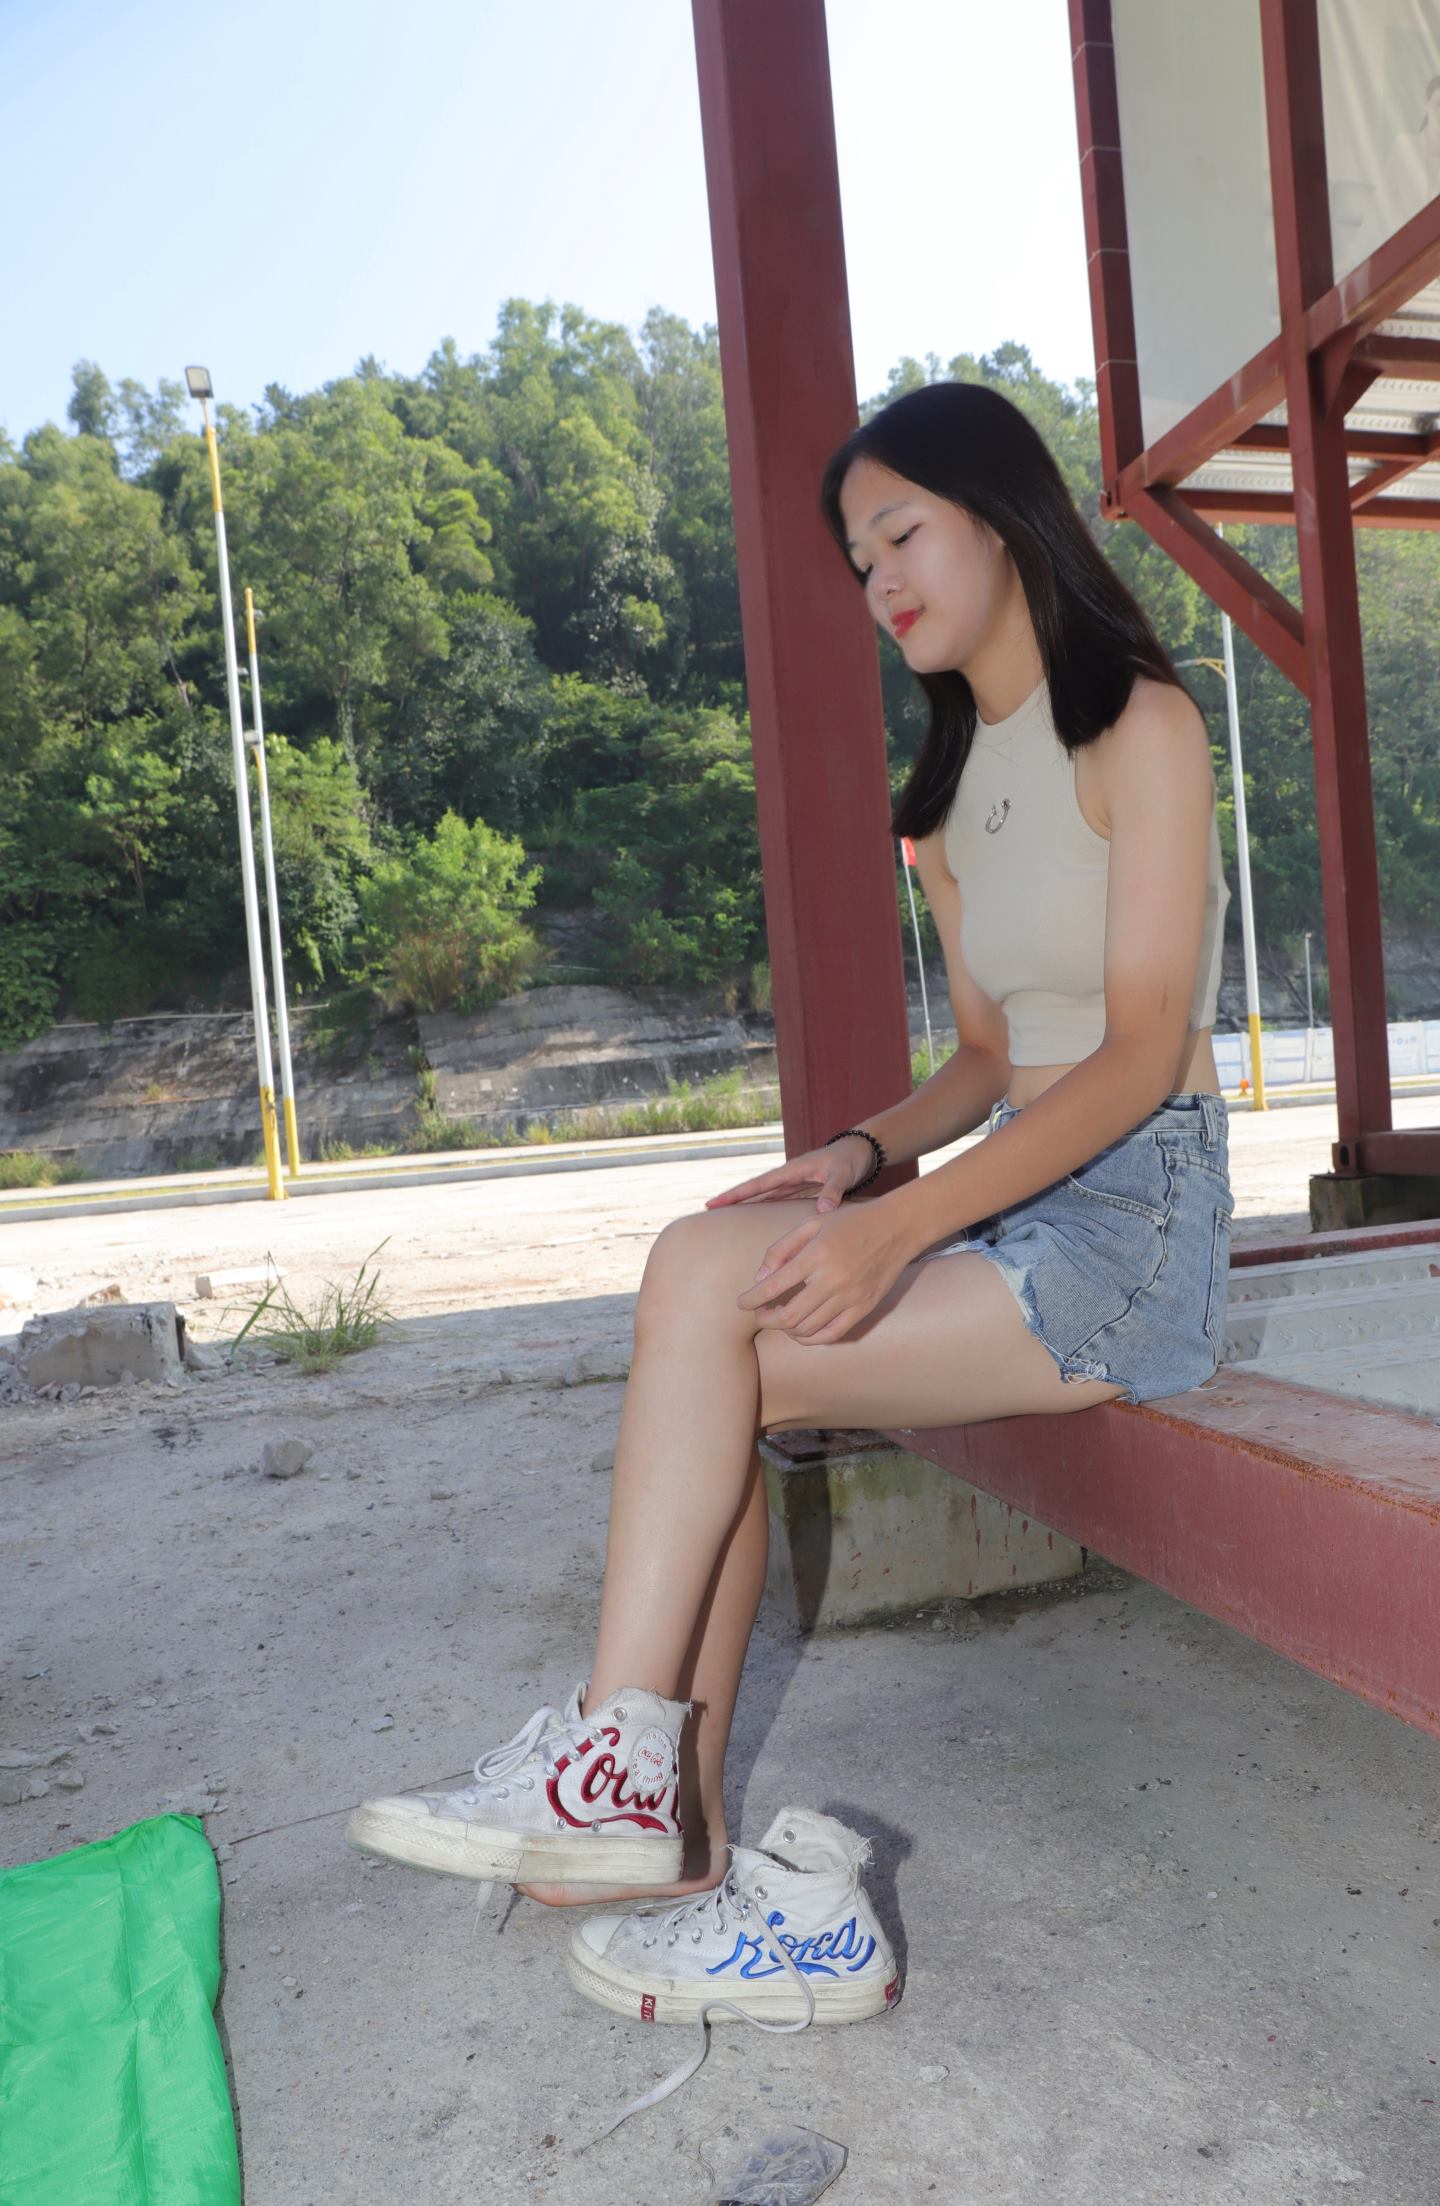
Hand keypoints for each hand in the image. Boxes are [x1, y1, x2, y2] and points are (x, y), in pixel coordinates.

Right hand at [705, 1135, 872, 1213]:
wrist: (862, 1151)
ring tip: (724, 1215)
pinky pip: (778, 1200)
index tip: (714, 1202)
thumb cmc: (851, 1159)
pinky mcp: (803, 1190)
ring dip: (746, 1204)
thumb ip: (832, 1192)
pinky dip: (764, 1207)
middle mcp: (789, 1177)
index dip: (736, 1194)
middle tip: (708, 1210)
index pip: (758, 1185)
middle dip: (733, 1199)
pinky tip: (754, 1216)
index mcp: (793, 1170)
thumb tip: (822, 1210)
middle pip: (755, 1190)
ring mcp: (794, 1183)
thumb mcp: (843, 1174)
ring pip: (764, 1196)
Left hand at [736, 1199, 915, 1344]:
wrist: (897, 1227)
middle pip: (788, 1315)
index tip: (741, 1303)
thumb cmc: (850, 1222)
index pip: (773, 1286)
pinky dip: (811, 1338)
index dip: (751, 1299)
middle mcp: (833, 1279)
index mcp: (816, 1254)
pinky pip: (833, 1334)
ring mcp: (851, 1296)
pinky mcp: (864, 1307)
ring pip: (808, 1329)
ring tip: (780, 1319)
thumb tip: (760, 1278)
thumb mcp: (812, 1224)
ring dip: (787, 1329)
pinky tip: (801, 1330)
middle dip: (766, 1319)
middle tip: (759, 1314)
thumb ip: (782, 1249)